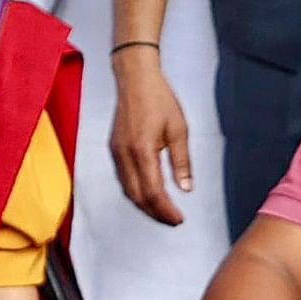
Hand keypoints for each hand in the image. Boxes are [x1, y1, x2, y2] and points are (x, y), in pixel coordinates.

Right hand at [109, 56, 194, 226]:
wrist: (136, 79)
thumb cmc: (159, 99)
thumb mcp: (179, 130)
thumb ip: (182, 161)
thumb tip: (186, 188)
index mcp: (142, 151)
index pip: (153, 192)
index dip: (166, 210)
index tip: (179, 219)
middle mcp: (125, 155)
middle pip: (138, 197)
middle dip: (155, 213)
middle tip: (173, 220)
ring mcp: (117, 153)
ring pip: (128, 191)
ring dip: (145, 206)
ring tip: (163, 212)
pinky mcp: (114, 149)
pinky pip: (123, 179)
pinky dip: (136, 193)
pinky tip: (148, 195)